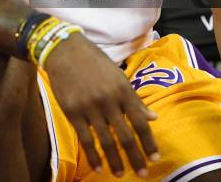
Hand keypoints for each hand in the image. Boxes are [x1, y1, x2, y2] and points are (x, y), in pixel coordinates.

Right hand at [45, 32, 159, 177]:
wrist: (65, 51)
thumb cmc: (94, 62)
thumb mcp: (118, 75)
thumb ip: (134, 99)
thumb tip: (153, 118)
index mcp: (122, 89)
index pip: (140, 121)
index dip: (148, 142)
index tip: (155, 158)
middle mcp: (108, 100)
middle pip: (125, 136)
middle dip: (136, 158)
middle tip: (143, 174)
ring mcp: (89, 107)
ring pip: (106, 141)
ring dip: (115, 161)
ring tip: (120, 173)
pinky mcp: (72, 112)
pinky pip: (85, 139)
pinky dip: (93, 156)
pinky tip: (99, 167)